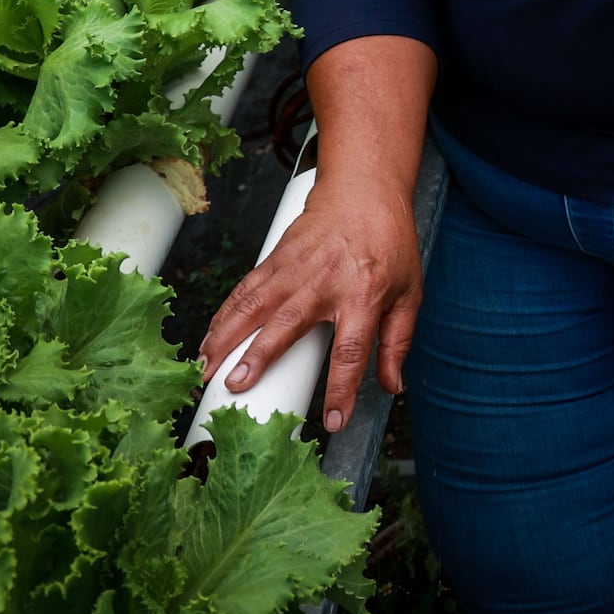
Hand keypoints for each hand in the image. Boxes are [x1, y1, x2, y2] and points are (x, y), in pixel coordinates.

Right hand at [197, 175, 423, 433]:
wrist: (364, 192)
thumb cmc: (390, 245)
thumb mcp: (409, 293)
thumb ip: (398, 342)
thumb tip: (392, 386)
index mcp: (364, 296)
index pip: (352, 351)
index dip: (341, 388)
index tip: (333, 421)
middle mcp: (325, 283)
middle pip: (287, 325)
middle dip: (260, 356)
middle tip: (236, 386)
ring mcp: (295, 270)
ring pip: (254, 307)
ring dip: (226, 338)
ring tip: (204, 368)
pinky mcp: (275, 259)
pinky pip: (244, 291)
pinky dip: (223, 315)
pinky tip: (208, 338)